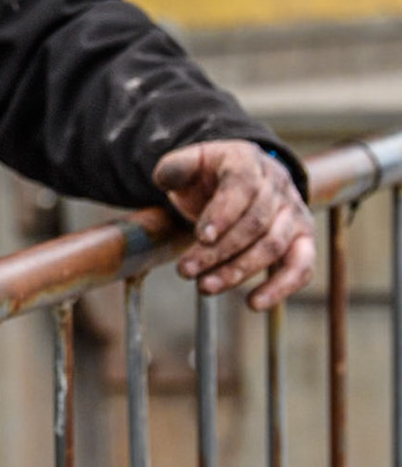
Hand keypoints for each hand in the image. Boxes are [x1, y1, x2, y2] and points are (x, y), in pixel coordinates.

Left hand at [153, 139, 315, 308]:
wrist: (242, 177)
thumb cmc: (210, 175)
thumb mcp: (190, 162)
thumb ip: (174, 167)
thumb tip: (163, 179)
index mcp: (248, 162)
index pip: (241, 188)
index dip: (222, 214)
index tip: (200, 237)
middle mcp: (278, 186)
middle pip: (254, 223)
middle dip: (218, 251)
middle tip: (185, 271)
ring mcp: (295, 213)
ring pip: (273, 246)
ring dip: (239, 271)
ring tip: (204, 287)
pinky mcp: (303, 240)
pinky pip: (301, 266)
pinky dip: (281, 288)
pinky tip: (254, 303)